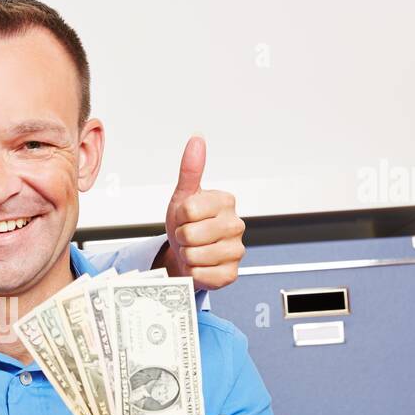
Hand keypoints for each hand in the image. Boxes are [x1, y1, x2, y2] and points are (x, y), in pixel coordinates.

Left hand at [163, 135, 245, 289]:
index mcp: (226, 202)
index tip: (184, 218)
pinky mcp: (231, 273)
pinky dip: (194, 272)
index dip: (178, 217)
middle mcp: (236, 225)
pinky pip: (202, 275)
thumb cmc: (187, 224)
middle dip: (181, 237)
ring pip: (195, 255)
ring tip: (193, 250)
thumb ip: (190, 170)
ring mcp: (236, 250)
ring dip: (187, 255)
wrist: (187, 252)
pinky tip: (200, 265)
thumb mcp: (183, 196)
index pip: (188, 210)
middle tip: (187, 236)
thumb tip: (197, 139)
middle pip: (190, 234)